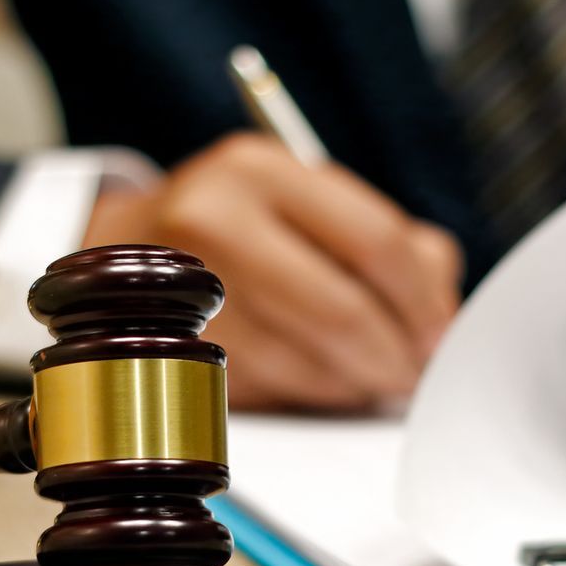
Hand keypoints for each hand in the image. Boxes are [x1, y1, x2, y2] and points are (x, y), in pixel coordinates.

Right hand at [83, 133, 462, 411]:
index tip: (442, 334)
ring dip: (356, 384)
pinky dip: (313, 395)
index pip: (374, 241)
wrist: (124, 254)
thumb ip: (393, 245)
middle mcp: (213, 221)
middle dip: (395, 355)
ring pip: (309, 363)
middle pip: (342, 311)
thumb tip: (439, 316)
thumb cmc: (242, 227)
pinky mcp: (176, 352)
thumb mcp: (308, 202)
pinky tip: (323, 381)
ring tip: (373, 377)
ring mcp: (186, 293)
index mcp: (259, 170)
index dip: (422, 301)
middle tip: (416, 372)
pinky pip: (273, 390)